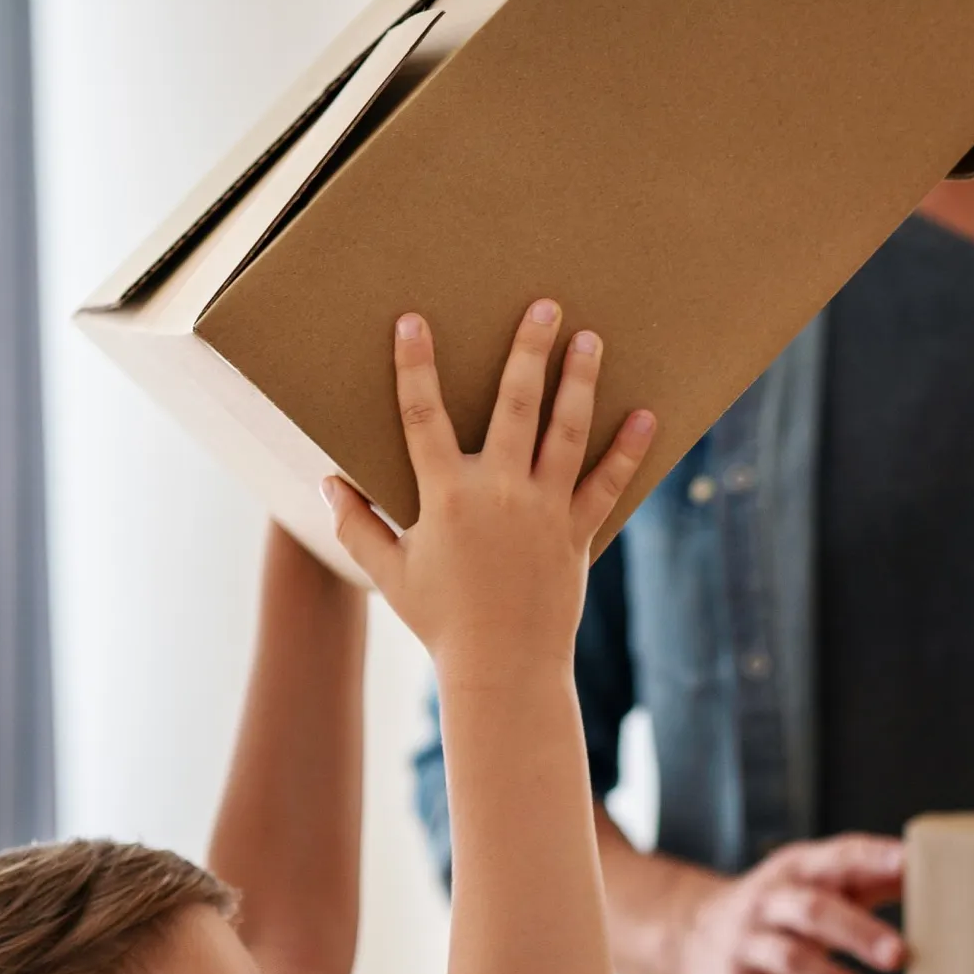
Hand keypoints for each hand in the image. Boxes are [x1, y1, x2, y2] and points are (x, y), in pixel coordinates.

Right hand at [326, 301, 653, 671]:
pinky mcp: (577, 533)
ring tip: (591, 339)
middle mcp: (498, 492)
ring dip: (580, 382)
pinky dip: (627, 450)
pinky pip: (607, 484)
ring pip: (566, 432)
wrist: (503, 669)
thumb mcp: (389, 573)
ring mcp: (543, 510)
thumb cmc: (440, 621)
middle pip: (514, 405)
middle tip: (545, 305)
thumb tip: (328, 483)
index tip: (413, 321)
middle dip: (529, 351)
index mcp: (446, 497)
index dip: (414, 366)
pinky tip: (645, 415)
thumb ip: (356, 526)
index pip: (422, 416)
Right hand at [670, 833, 907, 973]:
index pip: (837, 857)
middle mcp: (767, 902)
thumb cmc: (782, 907)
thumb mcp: (816, 883)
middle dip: (857, 931)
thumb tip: (942, 872)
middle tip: (901, 954)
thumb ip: (870, 879)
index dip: (873, 858)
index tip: (912, 863)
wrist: (692, 933)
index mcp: (797, 869)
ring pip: (795, 964)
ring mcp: (748, 946)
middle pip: (812, 911)